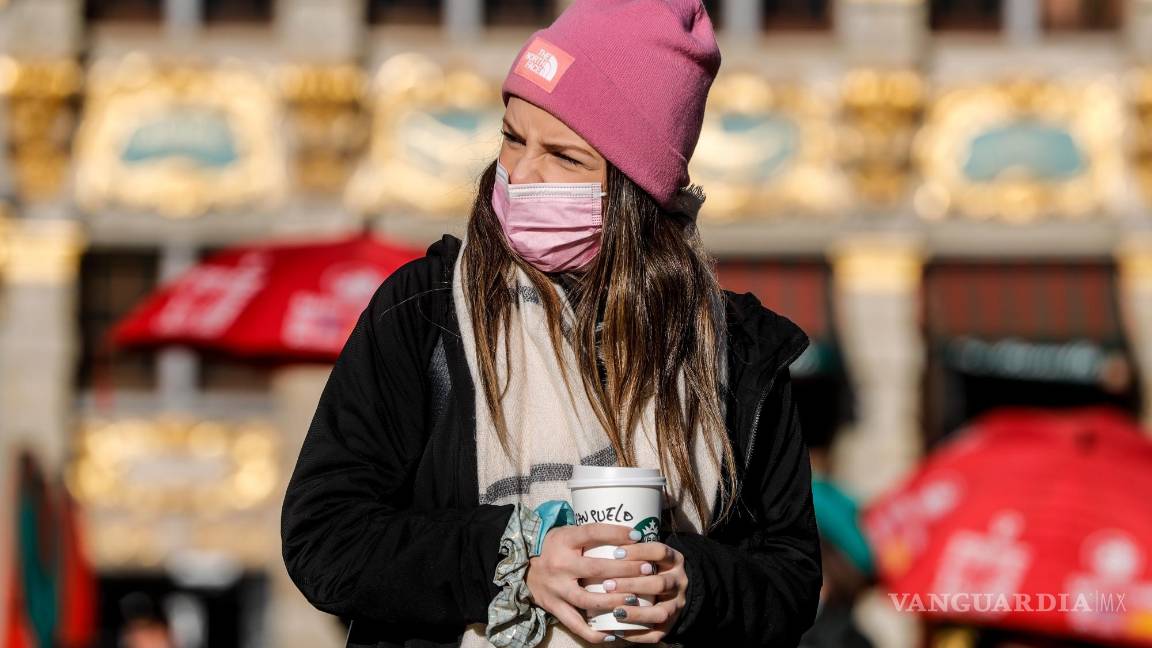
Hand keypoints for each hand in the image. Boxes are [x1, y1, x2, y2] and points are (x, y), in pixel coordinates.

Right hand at [525, 523, 654, 642]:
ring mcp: (556, 588)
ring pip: (587, 599)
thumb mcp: (568, 534)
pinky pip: (574, 624)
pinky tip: (611, 634)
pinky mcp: (553, 607)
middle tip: (648, 569)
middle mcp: (559, 564)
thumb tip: (629, 535)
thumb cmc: (554, 548)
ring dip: (613, 601)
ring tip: (634, 600)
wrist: (523, 568)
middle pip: (596, 568)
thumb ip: (591, 535)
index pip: (592, 533)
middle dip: (625, 570)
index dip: (615, 533)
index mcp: (563, 541)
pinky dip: (592, 632)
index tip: (638, 535)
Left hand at [597, 542, 687, 643]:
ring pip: (661, 612)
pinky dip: (637, 634)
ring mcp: (677, 605)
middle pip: (659, 583)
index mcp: (674, 561)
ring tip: (615, 612)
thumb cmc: (651, 568)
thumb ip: (631, 552)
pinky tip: (618, 632)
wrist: (673, 590)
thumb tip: (595, 546)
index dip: (640, 552)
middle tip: (608, 585)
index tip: (616, 553)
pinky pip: (656, 634)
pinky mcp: (671, 624)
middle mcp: (679, 582)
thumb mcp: (649, 554)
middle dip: (632, 585)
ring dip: (637, 613)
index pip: (660, 552)